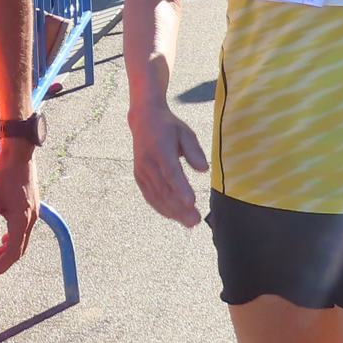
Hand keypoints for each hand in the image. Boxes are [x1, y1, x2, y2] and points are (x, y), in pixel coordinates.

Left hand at [0, 143, 39, 275]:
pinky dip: (14, 236)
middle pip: (20, 248)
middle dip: (5, 259)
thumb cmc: (3, 175)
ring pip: (23, 238)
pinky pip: (24, 228)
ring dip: (9, 248)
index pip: (14, 252)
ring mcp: (34, 211)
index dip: (2, 265)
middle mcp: (31, 218)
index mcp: (21, 220)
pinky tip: (4, 235)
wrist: (19, 152)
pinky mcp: (33, 204)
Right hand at [128, 103, 206, 226]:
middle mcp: (147, 162)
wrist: (143, 120)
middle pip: (164, 189)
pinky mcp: (139, 177)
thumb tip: (204, 169)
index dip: (181, 188)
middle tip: (196, 220)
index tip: (192, 202)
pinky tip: (175, 216)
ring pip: (156, 196)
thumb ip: (194, 150)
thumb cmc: (169, 127)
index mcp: (160, 148)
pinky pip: (150, 196)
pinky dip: (162, 208)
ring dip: (173, 212)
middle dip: (180, 207)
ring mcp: (141, 171)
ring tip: (190, 222)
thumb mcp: (185, 132)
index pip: (170, 171)